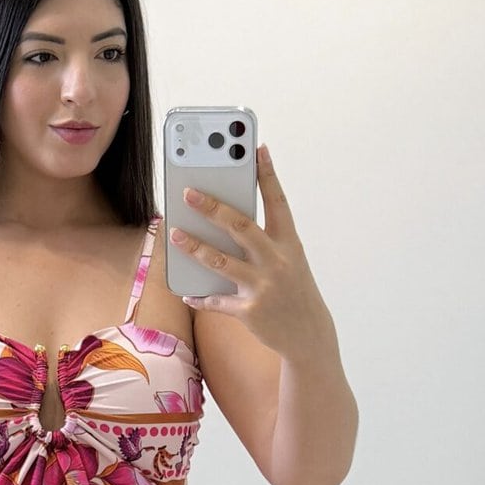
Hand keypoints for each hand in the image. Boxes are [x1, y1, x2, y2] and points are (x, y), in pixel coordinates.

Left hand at [170, 145, 334, 361]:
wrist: (309, 335)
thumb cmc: (294, 291)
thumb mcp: (290, 261)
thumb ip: (265, 241)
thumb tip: (226, 221)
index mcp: (289, 244)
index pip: (278, 202)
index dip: (267, 175)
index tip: (257, 149)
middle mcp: (277, 262)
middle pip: (241, 227)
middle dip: (213, 208)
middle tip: (189, 193)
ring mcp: (263, 287)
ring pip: (222, 261)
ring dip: (195, 247)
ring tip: (175, 234)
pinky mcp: (250, 311)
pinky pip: (218, 301)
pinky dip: (200, 298)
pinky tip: (187, 293)